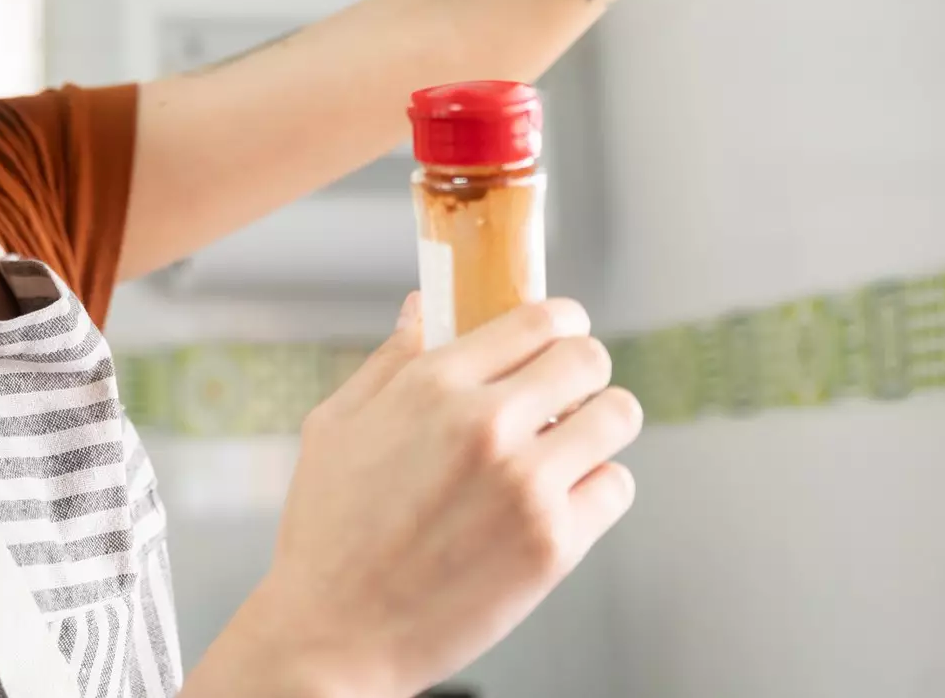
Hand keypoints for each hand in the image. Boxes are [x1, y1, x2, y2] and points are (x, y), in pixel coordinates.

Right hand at [186, 295, 641, 697]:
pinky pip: (616, 487)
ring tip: (573, 445)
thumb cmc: (327, 535)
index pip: (538, 318)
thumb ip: (389, 361)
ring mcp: (525, 485)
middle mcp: (486, 425)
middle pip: (588, 359)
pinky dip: (596, 490)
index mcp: (433, 385)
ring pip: (617, 416)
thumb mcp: (336, 427)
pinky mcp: (552, 544)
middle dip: (583, 370)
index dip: (562, 321)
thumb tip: (422, 305)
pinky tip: (561, 500)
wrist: (333, 638)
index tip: (563, 333)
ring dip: (600, 425)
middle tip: (568, 394)